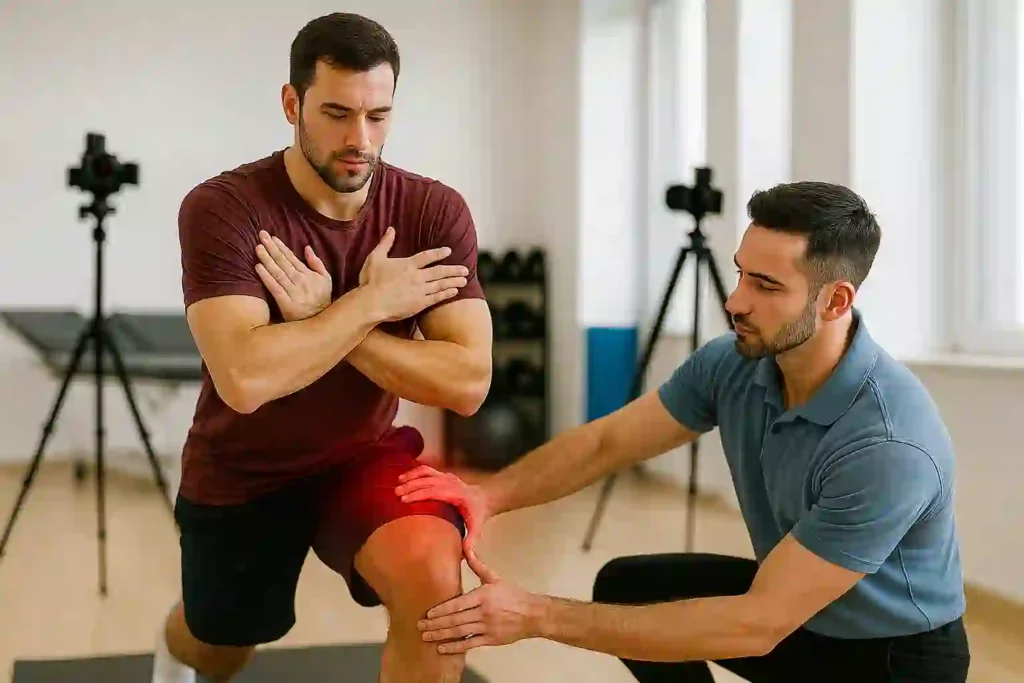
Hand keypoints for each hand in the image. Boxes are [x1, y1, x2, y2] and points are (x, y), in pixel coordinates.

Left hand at [255, 230, 331, 320]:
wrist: (319, 322)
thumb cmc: (321, 299)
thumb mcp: (325, 280)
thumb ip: (317, 263)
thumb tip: (307, 247)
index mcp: (308, 274)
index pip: (292, 257)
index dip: (281, 246)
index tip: (271, 237)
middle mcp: (301, 281)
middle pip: (283, 262)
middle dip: (271, 248)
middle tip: (261, 235)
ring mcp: (293, 293)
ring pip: (278, 273)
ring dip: (267, 259)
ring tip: (258, 248)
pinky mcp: (286, 304)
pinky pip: (275, 288)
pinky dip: (266, 277)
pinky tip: (258, 267)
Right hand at [359, 227, 468, 320]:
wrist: (372, 303)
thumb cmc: (370, 281)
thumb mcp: (375, 258)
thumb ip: (385, 243)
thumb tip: (391, 229)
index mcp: (407, 265)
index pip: (427, 256)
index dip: (439, 253)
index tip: (449, 251)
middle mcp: (417, 276)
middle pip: (439, 271)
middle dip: (453, 270)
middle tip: (465, 269)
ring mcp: (420, 290)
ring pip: (441, 284)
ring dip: (454, 281)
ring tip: (464, 280)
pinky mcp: (419, 304)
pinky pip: (437, 298)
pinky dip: (446, 294)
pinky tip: (454, 292)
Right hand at [395, 465, 492, 553]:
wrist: (485, 498)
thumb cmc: (477, 513)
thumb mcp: (477, 527)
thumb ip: (471, 541)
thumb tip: (467, 557)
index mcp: (457, 494)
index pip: (434, 492)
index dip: (418, 495)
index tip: (404, 500)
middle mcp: (451, 482)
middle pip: (428, 481)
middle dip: (411, 486)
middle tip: (396, 493)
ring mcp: (447, 477)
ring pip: (427, 472)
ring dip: (411, 476)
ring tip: (398, 483)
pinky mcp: (443, 475)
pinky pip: (428, 470)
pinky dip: (415, 472)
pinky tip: (404, 477)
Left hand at [418, 549, 542, 653]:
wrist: (532, 614)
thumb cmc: (513, 595)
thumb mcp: (495, 578)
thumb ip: (478, 565)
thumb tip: (466, 547)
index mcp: (483, 596)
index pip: (458, 604)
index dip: (441, 610)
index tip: (428, 613)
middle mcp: (483, 613)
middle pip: (455, 620)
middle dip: (435, 624)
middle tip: (420, 626)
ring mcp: (486, 628)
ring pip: (460, 633)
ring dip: (441, 636)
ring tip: (425, 637)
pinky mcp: (490, 640)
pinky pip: (469, 644)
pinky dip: (455, 647)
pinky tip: (442, 648)